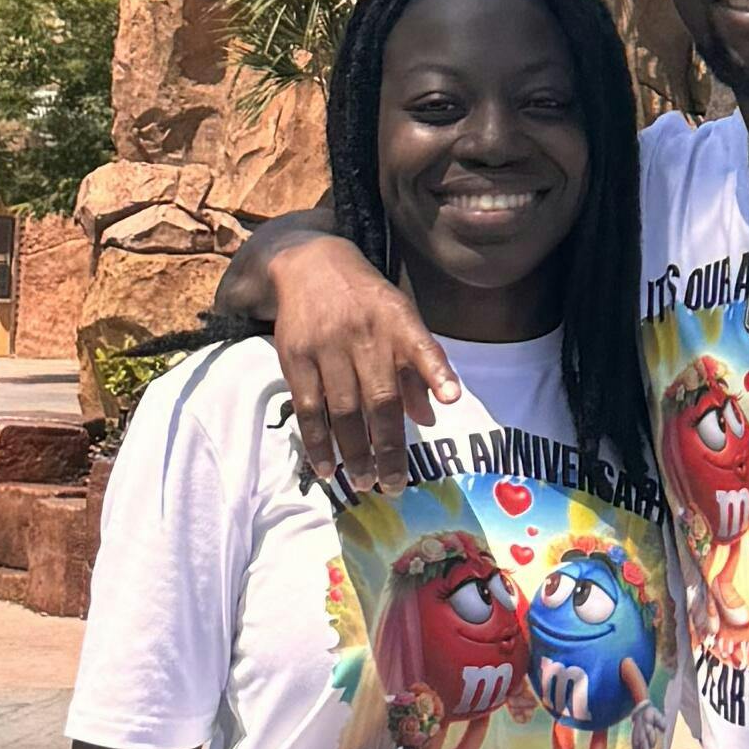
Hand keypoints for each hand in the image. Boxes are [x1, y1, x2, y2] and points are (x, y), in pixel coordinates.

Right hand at [269, 234, 458, 498]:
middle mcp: (364, 334)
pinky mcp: (296, 358)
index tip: (451, 398)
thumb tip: (431, 415)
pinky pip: (308, 408)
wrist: (309, 264)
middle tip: (394, 485)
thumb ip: (417, 366)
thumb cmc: (365, 301)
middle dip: (389, 447)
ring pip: (343, 410)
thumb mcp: (399, 318)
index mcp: (397, 321)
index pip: (422, 346)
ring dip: (354, 452)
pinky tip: (326, 467)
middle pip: (380, 398)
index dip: (437, 371)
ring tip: (365, 483)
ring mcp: (328, 346)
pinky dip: (318, 441)